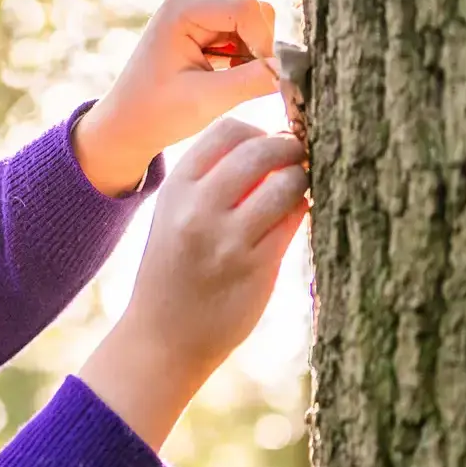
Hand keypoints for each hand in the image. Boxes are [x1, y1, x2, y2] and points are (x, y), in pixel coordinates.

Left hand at [73, 0, 282, 195]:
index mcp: (183, 6)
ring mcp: (201, 7)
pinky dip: (247, 57)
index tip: (263, 79)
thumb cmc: (157, 114)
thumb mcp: (207, 100)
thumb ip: (253, 80)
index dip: (264, 43)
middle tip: (242, 85)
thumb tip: (298, 68)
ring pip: (257, 22)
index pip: (248, 8)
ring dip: (254, 55)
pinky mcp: (208, 23)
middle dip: (260, 48)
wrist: (128, 124)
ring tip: (229, 84)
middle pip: (256, 11)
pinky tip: (226, 78)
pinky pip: (248, 32)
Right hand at [79, 118, 307, 449]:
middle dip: (290, 147)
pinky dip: (304, 209)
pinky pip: (295, 219)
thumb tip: (270, 142)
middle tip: (299, 160)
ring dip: (302, 180)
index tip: (268, 146)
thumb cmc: (175, 271)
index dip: (259, 131)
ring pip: (286, 181)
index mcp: (176, 188)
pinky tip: (297, 216)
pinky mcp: (256, 265)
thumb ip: (211, 181)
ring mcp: (227, 238)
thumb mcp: (175, 216)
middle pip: (262, 147)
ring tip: (299, 190)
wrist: (162, 337)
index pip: (229, 129)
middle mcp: (198, 208)